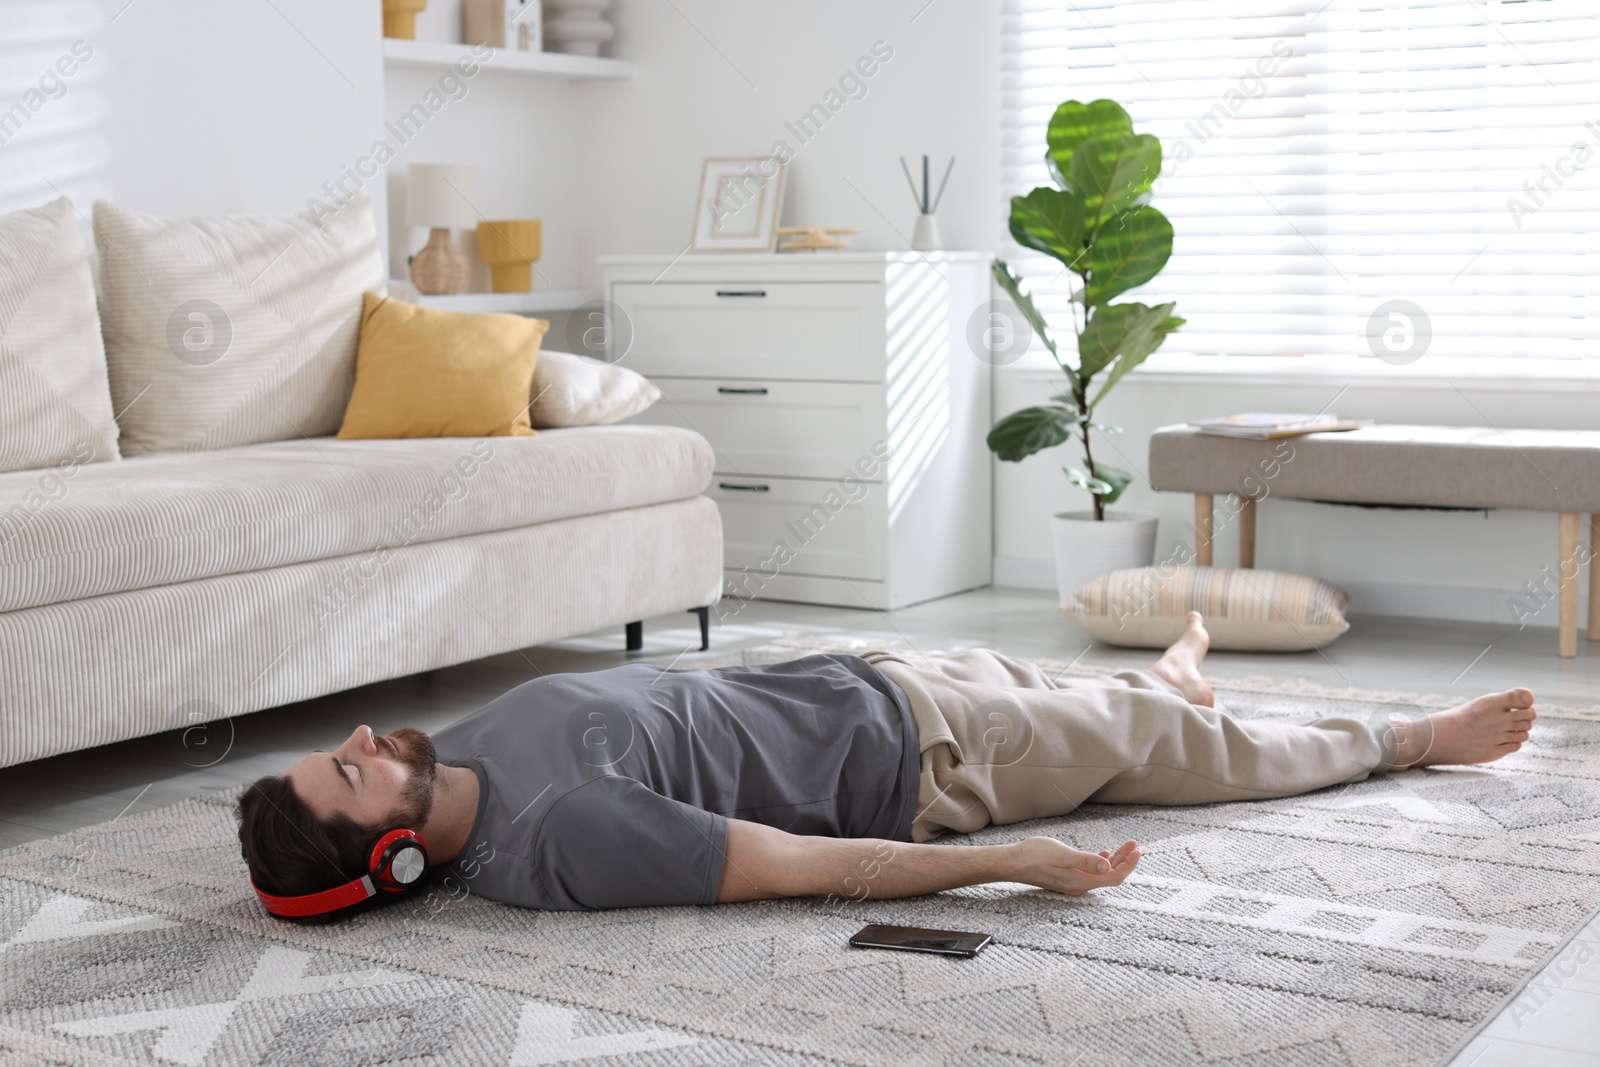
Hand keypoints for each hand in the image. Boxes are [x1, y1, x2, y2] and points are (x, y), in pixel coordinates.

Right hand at [1009, 837, 1139, 895]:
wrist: (1013, 862)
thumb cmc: (1034, 856)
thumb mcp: (1062, 854)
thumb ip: (1085, 861)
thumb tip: (1107, 867)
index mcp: (1081, 881)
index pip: (1114, 877)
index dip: (1128, 865)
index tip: (1137, 850)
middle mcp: (1080, 885)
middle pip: (1111, 876)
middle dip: (1125, 860)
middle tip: (1134, 844)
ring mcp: (1074, 882)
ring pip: (1103, 874)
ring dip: (1115, 860)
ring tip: (1125, 846)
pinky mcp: (1068, 877)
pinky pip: (1092, 872)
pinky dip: (1102, 862)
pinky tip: (1104, 854)